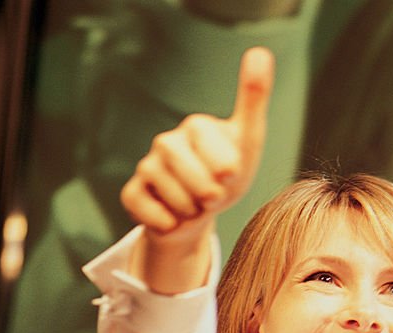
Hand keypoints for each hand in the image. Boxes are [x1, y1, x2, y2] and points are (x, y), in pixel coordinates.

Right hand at [120, 46, 273, 247]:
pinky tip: (174, 217)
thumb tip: (259, 50)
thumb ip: (254, 99)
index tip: (231, 175)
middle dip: (211, 196)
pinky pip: (150, 213)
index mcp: (196, 126)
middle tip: (215, 196)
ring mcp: (147, 166)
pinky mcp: (132, 192)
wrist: (202, 213)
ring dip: (193, 211)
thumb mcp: (248, 140)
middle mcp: (167, 141)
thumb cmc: (229, 175)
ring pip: (175, 198)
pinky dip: (168, 222)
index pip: (220, 159)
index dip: (229, 175)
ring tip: (196, 205)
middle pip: (195, 178)